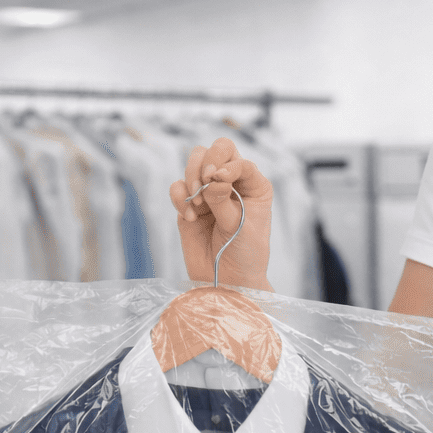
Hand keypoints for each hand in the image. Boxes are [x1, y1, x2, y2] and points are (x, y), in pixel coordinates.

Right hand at [170, 137, 273, 288]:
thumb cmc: (246, 255)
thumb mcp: (242, 229)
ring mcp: (209, 192)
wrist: (229, 281)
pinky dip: (179, 197)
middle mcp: (232, 183)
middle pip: (217, 150)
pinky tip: (189, 218)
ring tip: (197, 205)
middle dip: (207, 162)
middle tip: (204, 184)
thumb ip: (225, 202)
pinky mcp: (189, 205)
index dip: (228, 165)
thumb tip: (212, 180)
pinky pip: (177, 187)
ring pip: (195, 161)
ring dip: (191, 177)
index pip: (239, 160)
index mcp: (254, 185)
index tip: (220, 180)